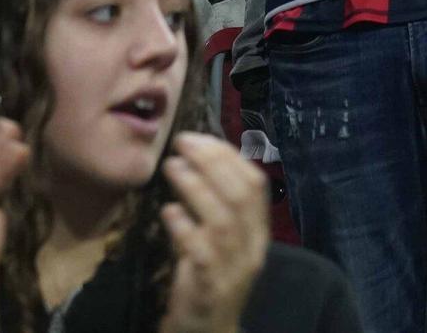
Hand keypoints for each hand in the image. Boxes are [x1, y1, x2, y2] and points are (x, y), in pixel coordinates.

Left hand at [159, 134, 269, 332]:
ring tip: (171, 168)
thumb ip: (213, 210)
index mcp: (257, 234)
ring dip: (196, 187)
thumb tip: (197, 163)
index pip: (254, 184)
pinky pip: (201, 252)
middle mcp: (251, 249)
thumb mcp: (218, 244)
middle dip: (212, 161)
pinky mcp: (210, 289)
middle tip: (181, 143)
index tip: (199, 138)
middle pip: (241, 195)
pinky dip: (185, 227)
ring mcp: (233, 270)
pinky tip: (169, 212)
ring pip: (223, 219)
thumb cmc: (207, 284)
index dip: (228, 156)